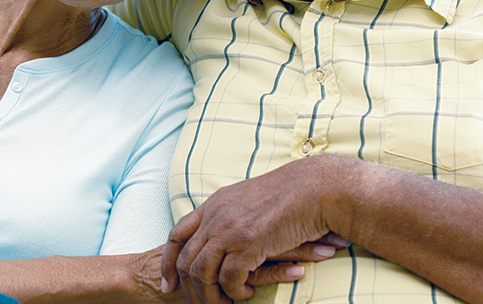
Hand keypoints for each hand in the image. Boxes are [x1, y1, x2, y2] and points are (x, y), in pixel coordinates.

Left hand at [161, 156, 355, 303]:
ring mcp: (230, 230)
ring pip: (202, 274)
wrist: (314, 189)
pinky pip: (229, 279)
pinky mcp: (248, 245)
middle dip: (188, 288)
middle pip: (186, 260)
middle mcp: (216, 217)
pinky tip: (245, 295)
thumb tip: (220, 234)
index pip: (176, 235)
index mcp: (214, 204)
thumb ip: (230, 213)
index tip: (168, 283)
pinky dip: (234, 293)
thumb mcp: (248, 198)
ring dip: (209, 296)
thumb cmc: (289, 195)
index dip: (168, 261)